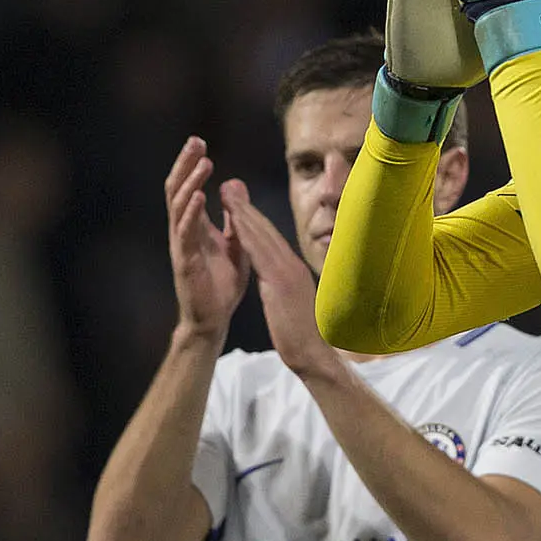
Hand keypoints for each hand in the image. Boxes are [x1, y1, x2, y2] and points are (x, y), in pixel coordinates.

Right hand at [162, 138, 246, 340]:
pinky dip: (191, 213)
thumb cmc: (221, 284)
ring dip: (190, 182)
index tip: (201, 143)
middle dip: (186, 164)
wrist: (213, 318)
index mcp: (194, 226)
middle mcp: (183, 231)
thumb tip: (235, 187)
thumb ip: (234, 218)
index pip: (188, 187)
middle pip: (178, 189)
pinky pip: (185, 233)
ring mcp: (181, 245)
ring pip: (179, 206)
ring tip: (203, 162)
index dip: (192, 165)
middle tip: (196, 141)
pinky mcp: (185, 261)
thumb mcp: (234, 243)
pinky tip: (199, 196)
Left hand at [221, 181, 345, 383]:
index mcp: (293, 270)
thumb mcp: (293, 303)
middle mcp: (292, 265)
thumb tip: (282, 280)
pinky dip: (247, 235)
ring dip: (243, 213)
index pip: (270, 240)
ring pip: (262, 236)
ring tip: (226, 194)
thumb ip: (286, 287)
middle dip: (245, 208)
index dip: (253, 219)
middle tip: (229, 186)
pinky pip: (261, 254)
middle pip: (266, 230)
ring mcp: (288, 272)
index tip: (238, 204)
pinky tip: (235, 223)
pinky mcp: (281, 282)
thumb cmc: (304, 335)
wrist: (314, 353)